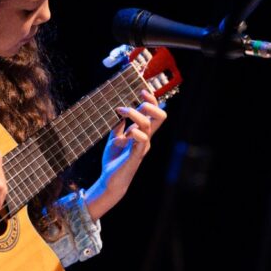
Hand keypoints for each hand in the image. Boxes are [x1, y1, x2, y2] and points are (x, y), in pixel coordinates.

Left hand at [85, 89, 166, 219]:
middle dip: (152, 104)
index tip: (142, 90)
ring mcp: (142, 146)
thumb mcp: (114, 138)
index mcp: (141, 133)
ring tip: (120, 111)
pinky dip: (137, 133)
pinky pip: (142, 142)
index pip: (153, 113)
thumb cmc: (113, 160)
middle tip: (138, 100)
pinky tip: (129, 131)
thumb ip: (119, 126)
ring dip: (134, 114)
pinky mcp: (135, 156)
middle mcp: (145, 138)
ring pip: (148, 125)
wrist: (109, 179)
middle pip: (160, 117)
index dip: (151, 100)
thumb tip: (120, 113)